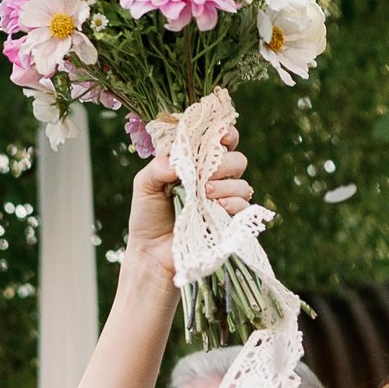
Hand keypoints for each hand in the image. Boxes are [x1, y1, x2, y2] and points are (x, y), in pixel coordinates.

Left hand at [125, 131, 250, 270]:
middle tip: (203, 175)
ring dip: (225, 184)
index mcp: (195, 163)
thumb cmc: (147, 217)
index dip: (225, 133)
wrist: (151, 253)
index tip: (220, 137)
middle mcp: (213, 178)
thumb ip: (157, 167)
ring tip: (204, 194)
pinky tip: (218, 206)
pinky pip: (244, 205)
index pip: (219, 140)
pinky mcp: (229, 219)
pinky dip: (233, 203)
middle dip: (223, 163)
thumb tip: (177, 162)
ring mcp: (223, 198)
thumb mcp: (144, 186)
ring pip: (242, 181)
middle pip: (236, 158)